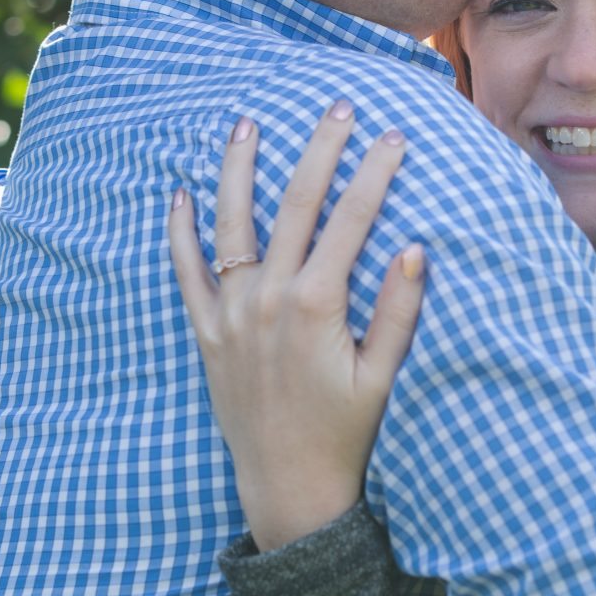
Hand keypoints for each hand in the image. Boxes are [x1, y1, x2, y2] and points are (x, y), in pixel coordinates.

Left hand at [168, 100, 426, 550]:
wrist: (288, 489)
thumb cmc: (344, 435)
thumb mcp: (382, 375)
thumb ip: (397, 311)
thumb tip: (415, 249)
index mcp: (317, 305)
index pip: (351, 220)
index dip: (374, 174)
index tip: (394, 136)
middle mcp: (268, 299)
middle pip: (295, 205)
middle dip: (319, 151)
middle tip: (338, 106)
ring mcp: (231, 314)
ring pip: (232, 224)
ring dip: (241, 169)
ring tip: (248, 123)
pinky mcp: (207, 334)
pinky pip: (186, 273)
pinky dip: (180, 232)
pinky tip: (181, 194)